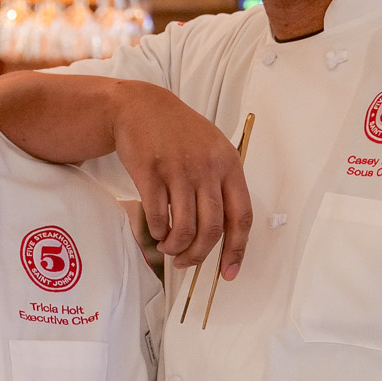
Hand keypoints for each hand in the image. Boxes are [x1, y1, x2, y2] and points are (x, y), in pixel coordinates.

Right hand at [108, 81, 252, 276]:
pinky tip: (155, 231)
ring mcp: (178, 171)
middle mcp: (207, 169)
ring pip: (184, 228)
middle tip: (186, 263)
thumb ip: (222, 183)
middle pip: (212, 229)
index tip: (228, 273)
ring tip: (169, 248)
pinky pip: (158, 216)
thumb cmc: (178, 133)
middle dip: (199, 255)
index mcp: (229, 165)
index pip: (241, 216)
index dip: (237, 250)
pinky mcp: (150, 173)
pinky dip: (157, 232)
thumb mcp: (212, 148)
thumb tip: (225, 231)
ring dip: (176, 247)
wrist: (140, 108)